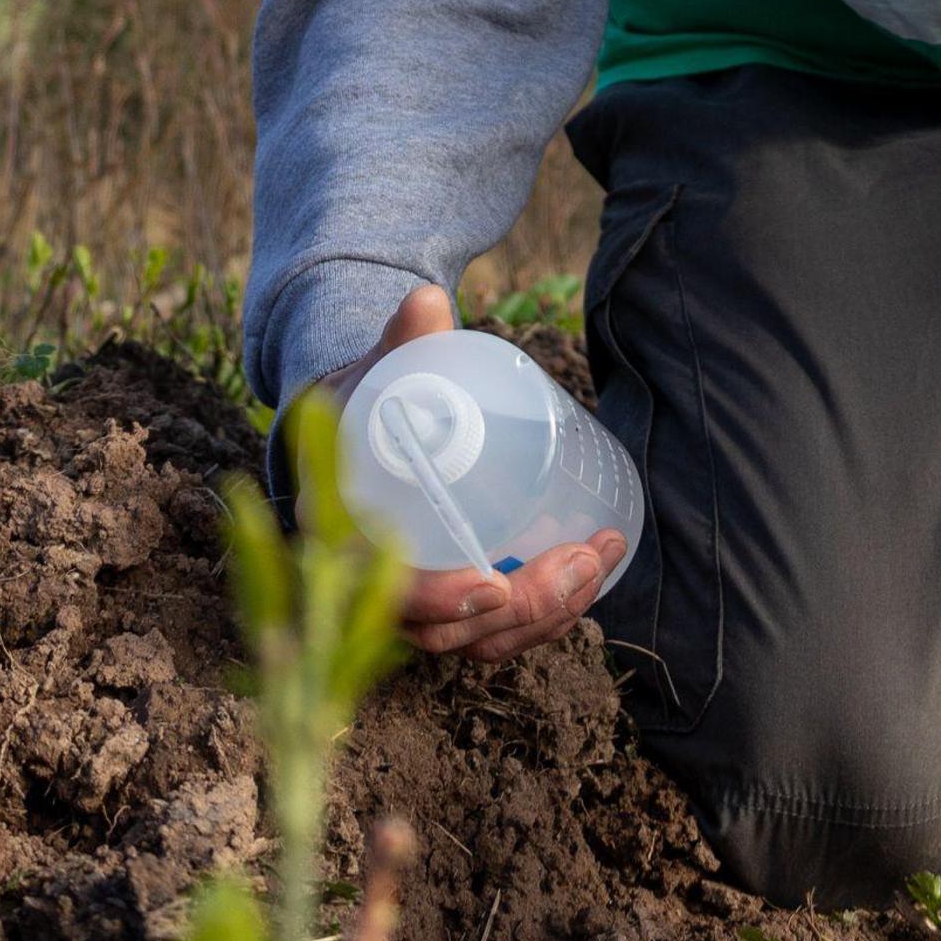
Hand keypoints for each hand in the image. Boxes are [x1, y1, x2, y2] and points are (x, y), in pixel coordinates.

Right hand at [317, 284, 627, 663]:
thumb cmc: (372, 399)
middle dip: (522, 609)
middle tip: (580, 561)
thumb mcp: (383, 370)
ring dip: (545, 616)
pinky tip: (589, 575)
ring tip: (596, 560)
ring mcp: (416, 600)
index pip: (381, 591)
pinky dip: (544, 616)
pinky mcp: (452, 599)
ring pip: (477, 640)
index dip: (436, 600)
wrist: (364, 425)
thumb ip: (404, 340)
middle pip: (445, 631)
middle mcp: (372, 582)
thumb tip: (428, 299)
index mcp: (344, 530)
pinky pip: (494, 631)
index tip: (493, 584)